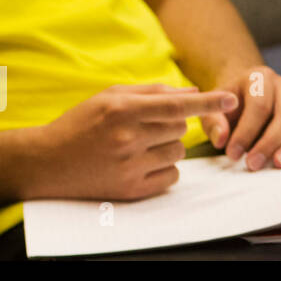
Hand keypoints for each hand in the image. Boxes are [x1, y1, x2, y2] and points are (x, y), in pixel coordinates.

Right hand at [27, 84, 236, 199]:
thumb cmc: (79, 124)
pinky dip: (162, 170)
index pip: (175, 105)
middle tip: (142, 127)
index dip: (207, 102)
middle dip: (169, 125)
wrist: (47, 161)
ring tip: (136, 147)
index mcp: (120, 109)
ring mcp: (130, 165)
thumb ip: (148, 92)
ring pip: (177, 152)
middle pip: (180, 128)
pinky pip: (172, 177)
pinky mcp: (133, 189)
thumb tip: (189, 91)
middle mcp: (127, 137)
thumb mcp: (106, 98)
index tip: (232, 99)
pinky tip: (138, 164)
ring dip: (165, 147)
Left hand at [202, 65, 280, 170]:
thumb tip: (221, 139)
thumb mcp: (214, 109)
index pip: (258, 106)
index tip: (232, 154)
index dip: (246, 132)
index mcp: (259, 78)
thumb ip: (213, 122)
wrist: (246, 97)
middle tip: (253, 164)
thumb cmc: (229, 106)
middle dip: (270, 142)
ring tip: (277, 164)